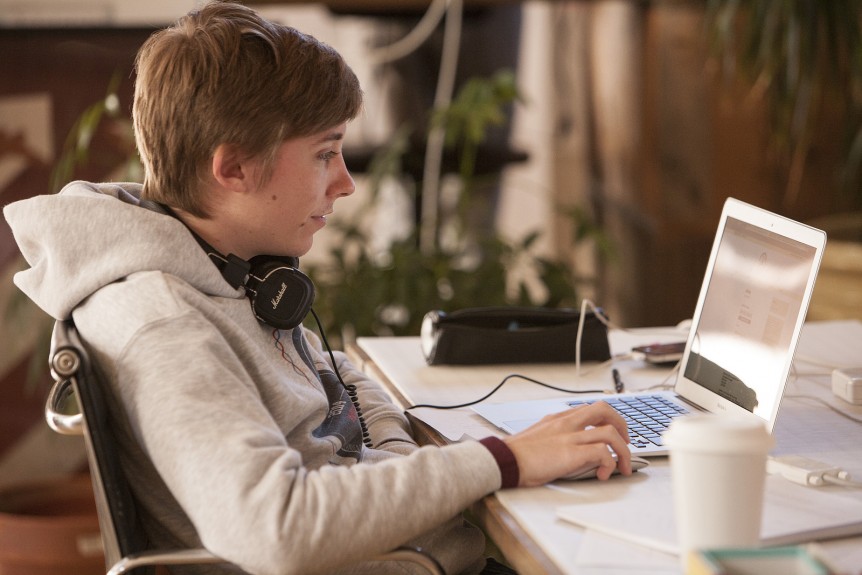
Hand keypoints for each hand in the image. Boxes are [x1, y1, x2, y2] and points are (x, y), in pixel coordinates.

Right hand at [502, 402, 631, 486]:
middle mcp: (566, 423)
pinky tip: (603, 475)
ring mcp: (569, 437)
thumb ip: (556, 435)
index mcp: (558, 418)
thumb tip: (572, 448)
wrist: (504, 461)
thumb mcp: (538, 435)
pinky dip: (609, 464)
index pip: (590, 408)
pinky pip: (602, 452)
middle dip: (622, 426)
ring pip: (610, 432)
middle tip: (626, 443)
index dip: (608, 419)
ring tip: (623, 466)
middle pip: (605, 410)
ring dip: (623, 451)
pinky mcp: (571, 453)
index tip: (615, 432)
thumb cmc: (517, 454)